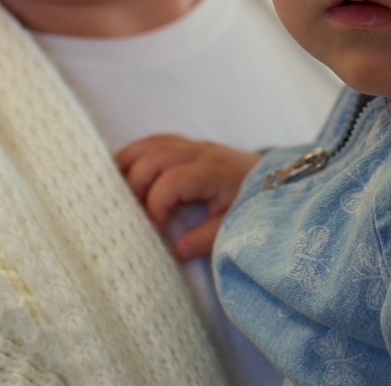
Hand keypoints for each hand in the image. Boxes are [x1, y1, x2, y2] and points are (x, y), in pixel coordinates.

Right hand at [116, 134, 260, 260]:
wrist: (276, 178)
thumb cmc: (253, 203)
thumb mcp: (234, 226)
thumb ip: (206, 238)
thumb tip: (176, 250)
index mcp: (211, 172)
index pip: (171, 181)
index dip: (156, 204)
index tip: (157, 226)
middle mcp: (199, 153)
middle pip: (153, 157)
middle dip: (135, 183)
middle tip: (133, 209)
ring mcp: (192, 145)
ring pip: (150, 143)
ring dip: (128, 164)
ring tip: (114, 189)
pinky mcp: (188, 145)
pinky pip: (156, 141)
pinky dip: (136, 154)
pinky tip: (125, 171)